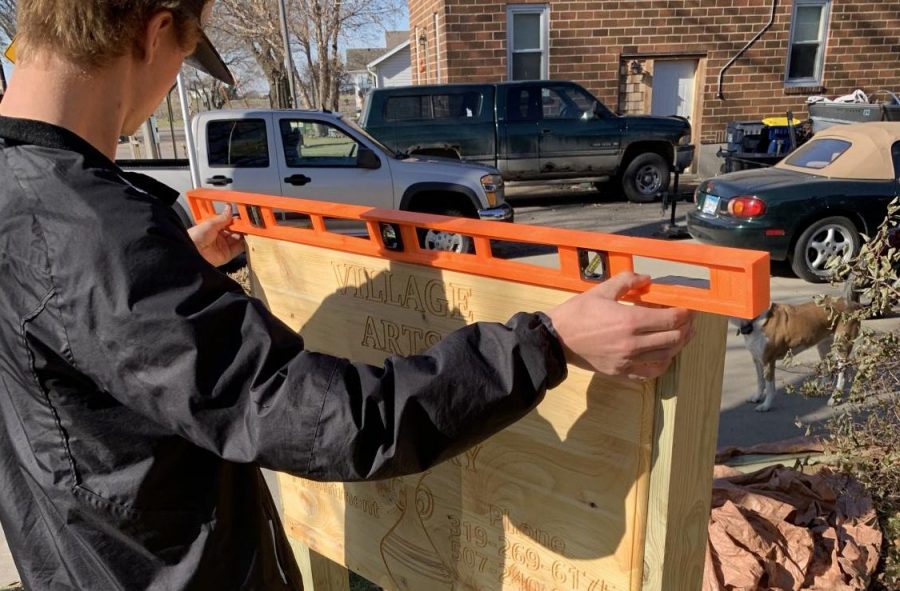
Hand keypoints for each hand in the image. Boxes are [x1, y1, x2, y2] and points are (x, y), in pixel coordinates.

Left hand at [188, 210, 245, 266]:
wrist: (192, 252)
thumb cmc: (195, 237)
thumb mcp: (210, 223)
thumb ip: (223, 218)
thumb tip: (229, 208)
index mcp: (214, 228)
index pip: (229, 223)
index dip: (236, 220)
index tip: (244, 216)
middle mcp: (220, 237)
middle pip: (235, 231)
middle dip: (242, 228)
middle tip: (249, 224)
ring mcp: (224, 246)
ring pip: (238, 240)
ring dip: (245, 235)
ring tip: (251, 231)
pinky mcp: (227, 255)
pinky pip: (239, 249)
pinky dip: (245, 245)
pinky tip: (248, 239)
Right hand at [546, 272, 693, 378]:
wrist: (556, 339)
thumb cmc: (577, 313)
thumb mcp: (601, 290)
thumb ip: (627, 281)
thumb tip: (647, 279)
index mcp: (629, 320)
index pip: (670, 319)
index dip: (685, 313)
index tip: (689, 308)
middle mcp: (633, 343)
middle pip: (673, 338)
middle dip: (686, 328)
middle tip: (689, 320)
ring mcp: (628, 360)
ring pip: (666, 356)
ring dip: (678, 345)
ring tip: (682, 335)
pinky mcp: (621, 372)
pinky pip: (650, 373)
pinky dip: (662, 364)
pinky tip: (664, 356)